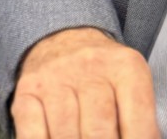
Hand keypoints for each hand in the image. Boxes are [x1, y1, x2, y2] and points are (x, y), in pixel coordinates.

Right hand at [12, 27, 159, 138]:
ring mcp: (56, 77)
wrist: (65, 37)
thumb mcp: (130, 84)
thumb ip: (138, 119)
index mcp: (127, 67)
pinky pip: (33, 134)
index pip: (138, 121)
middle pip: (99, 133)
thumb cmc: (104, 73)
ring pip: (66, 136)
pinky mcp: (28, 90)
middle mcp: (91, 66)